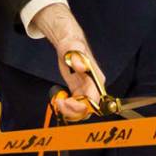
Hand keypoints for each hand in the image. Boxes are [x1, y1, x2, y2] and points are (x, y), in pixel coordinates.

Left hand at [33, 3, 100, 119]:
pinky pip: (76, 106)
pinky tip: (59, 100)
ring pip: (82, 110)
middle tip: (60, 103)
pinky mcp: (78, 91)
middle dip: (74, 111)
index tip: (69, 102)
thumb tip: (81, 66)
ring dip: (69, 111)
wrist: (68, 45)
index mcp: (96, 78)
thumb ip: (77, 56)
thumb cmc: (72, 44)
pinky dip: (67, 107)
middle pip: (89, 109)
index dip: (83, 106)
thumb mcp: (72, 48)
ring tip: (58, 101)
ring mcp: (86, 90)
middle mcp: (94, 87)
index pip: (95, 99)